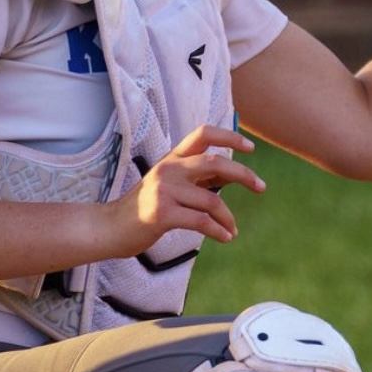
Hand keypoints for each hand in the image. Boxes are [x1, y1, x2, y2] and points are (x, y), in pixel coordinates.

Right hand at [109, 124, 265, 253]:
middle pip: (214, 162)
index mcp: (171, 158)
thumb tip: (233, 173)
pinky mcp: (162, 214)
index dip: (229, 136)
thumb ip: (197, 177)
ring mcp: (164, 190)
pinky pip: (201, 222)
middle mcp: (168, 168)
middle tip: (261, 187)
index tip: (251, 148)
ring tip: (232, 230)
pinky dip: (219, 231)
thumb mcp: (170, 184)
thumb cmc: (144, 207)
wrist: (110, 228)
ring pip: (211, 200)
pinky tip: (226, 238)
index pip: (203, 134)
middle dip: (243, 174)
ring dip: (228, 217)